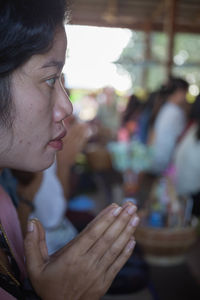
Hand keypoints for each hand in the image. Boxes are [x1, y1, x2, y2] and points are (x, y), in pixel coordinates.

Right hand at [24, 202, 138, 299]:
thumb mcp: (34, 267)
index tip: (116, 207)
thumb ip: (33, 243)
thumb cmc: (47, 286)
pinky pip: (118, 264)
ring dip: (127, 231)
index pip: (91, 234)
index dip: (105, 220)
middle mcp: (87, 264)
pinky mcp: (105, 282)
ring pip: (115, 249)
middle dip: (121, 220)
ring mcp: (98, 273)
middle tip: (131, 205)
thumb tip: (32, 221)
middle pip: (107, 238)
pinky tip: (133, 239)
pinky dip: (127, 252)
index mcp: (71, 258)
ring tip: (136, 216)